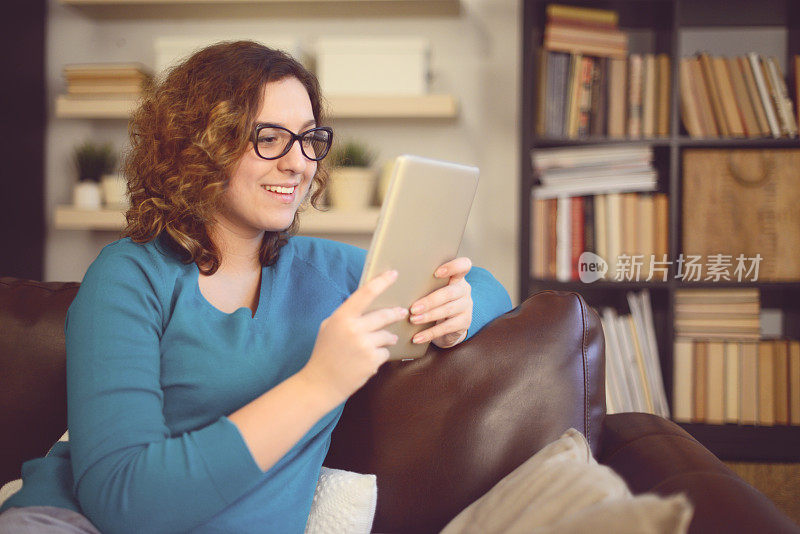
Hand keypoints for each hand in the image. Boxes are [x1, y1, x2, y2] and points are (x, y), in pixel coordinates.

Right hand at [301, 270, 408, 404]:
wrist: (322, 382)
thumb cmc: (325, 352)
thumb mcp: (329, 327)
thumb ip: (346, 314)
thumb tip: (365, 303)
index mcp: (342, 317)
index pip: (365, 294)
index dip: (381, 282)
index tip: (393, 274)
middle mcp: (354, 329)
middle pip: (384, 315)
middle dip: (396, 313)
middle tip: (402, 312)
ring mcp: (364, 345)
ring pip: (387, 335)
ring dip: (387, 338)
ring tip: (380, 342)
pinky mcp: (372, 360)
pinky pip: (385, 352)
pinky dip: (380, 355)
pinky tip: (368, 360)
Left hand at [409, 257, 472, 348]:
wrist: (450, 325)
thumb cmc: (436, 302)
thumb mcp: (433, 290)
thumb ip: (423, 283)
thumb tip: (393, 278)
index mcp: (456, 277)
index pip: (463, 265)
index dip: (453, 267)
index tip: (437, 273)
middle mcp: (464, 290)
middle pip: (450, 292)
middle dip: (430, 301)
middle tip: (413, 308)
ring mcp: (466, 306)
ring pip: (448, 310)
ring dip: (428, 316)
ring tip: (413, 320)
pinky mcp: (465, 322)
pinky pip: (447, 328)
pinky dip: (430, 333)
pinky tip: (417, 337)